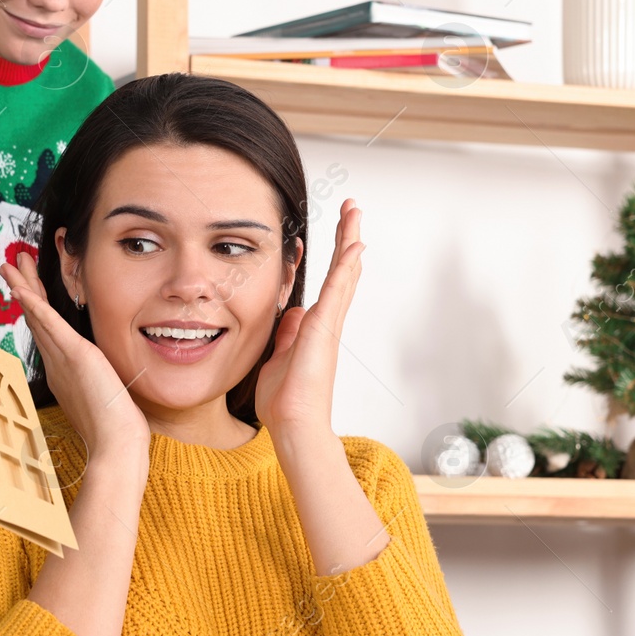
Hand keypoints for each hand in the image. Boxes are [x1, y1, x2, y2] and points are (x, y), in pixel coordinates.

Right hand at [0, 250, 151, 457]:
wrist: (116, 445)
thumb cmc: (113, 429)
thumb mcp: (100, 397)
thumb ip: (93, 384)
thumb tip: (97, 380)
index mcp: (62, 372)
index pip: (45, 331)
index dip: (33, 306)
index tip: (25, 287)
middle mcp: (57, 363)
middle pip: (35, 318)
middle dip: (23, 288)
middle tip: (11, 264)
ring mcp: (63, 359)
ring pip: (38, 316)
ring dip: (24, 287)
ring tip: (10, 264)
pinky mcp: (75, 355)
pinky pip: (50, 325)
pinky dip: (35, 305)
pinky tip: (22, 289)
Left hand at [254, 198, 364, 443]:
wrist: (293, 425)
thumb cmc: (286, 402)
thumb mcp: (279, 358)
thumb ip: (287, 335)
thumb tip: (292, 315)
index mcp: (315, 328)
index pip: (329, 284)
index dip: (334, 257)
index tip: (338, 235)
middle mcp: (327, 323)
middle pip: (342, 272)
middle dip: (347, 239)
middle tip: (353, 210)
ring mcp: (328, 325)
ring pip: (343, 274)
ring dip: (349, 242)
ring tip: (354, 213)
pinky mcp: (323, 329)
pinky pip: (336, 291)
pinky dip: (346, 267)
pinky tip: (354, 246)